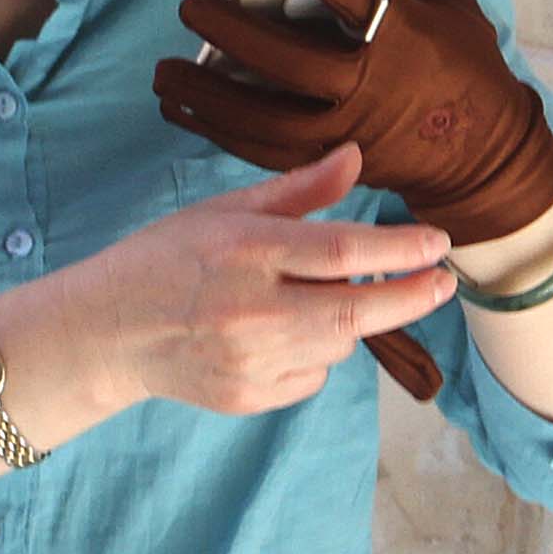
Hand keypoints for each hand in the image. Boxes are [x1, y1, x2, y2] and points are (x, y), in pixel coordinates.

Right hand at [46, 147, 455, 418]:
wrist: (108, 331)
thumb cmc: (167, 258)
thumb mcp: (224, 210)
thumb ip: (297, 190)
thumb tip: (356, 157)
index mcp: (245, 252)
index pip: (342, 252)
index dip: (400, 249)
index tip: (438, 243)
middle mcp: (251, 310)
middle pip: (357, 312)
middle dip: (412, 296)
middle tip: (444, 282)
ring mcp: (250, 360)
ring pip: (339, 345)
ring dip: (348, 321)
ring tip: (314, 298)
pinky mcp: (249, 397)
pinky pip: (313, 377)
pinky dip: (314, 355)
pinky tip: (281, 334)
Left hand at [157, 0, 552, 247]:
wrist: (484, 158)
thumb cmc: (467, 70)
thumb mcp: (457, 4)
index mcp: (404, 39)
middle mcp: (370, 88)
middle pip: (289, 61)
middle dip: (233, 32)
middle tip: (192, 7)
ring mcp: (346, 133)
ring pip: (265, 119)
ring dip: (208, 95)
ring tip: (165, 71)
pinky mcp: (329, 162)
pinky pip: (264, 151)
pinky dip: (217, 131)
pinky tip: (182, 110)